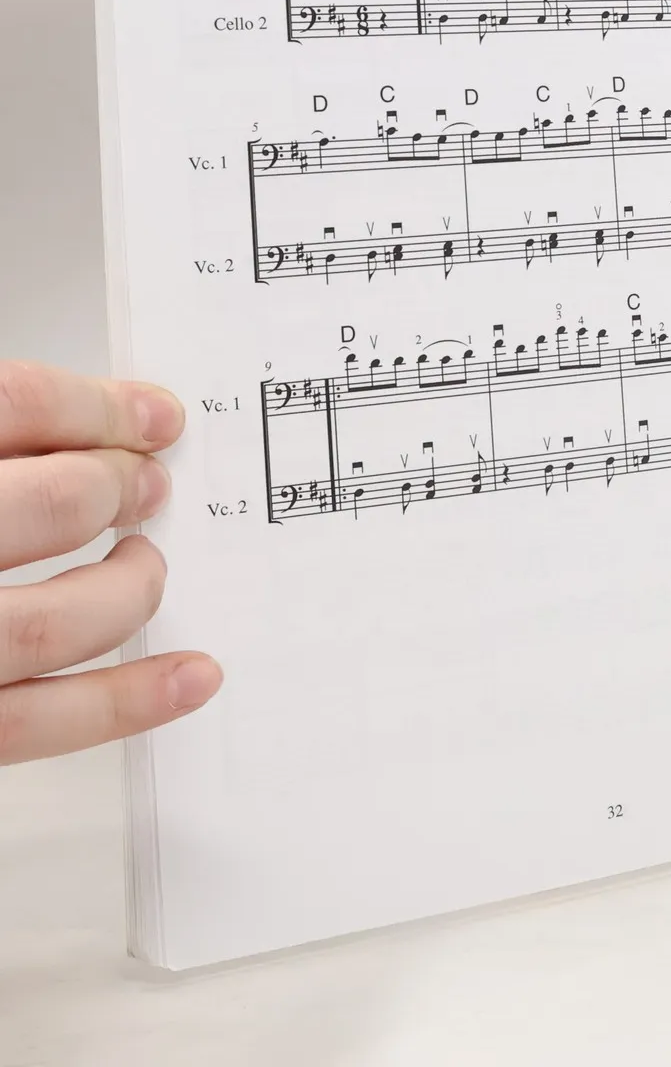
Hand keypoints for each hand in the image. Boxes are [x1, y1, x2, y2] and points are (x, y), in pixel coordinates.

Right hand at [0, 363, 220, 764]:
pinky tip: (192, 676)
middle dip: (117, 489)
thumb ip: (5, 444)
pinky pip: (34, 724)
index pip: (14, 407)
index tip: (153, 418)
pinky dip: (126, 701)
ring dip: (128, 588)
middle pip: (49, 505)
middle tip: (148, 489)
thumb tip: (103, 428)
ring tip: (143, 567)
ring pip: (56, 622)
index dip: (97, 407)